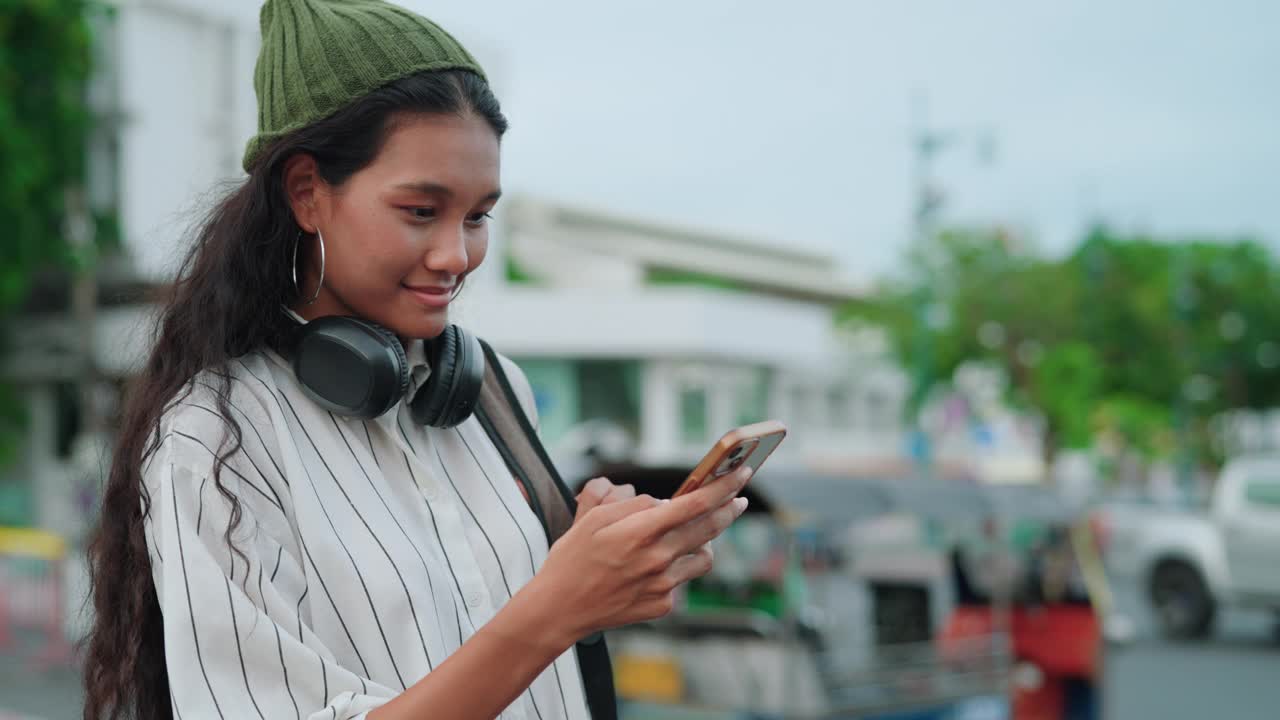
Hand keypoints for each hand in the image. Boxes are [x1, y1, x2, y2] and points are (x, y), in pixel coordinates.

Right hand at [533, 466, 751, 642]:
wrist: (560, 608)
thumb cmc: (572, 559)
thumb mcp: (592, 518)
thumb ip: (632, 505)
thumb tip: (663, 502)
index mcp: (640, 531)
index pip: (695, 503)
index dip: (723, 486)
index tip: (741, 474)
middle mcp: (657, 558)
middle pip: (710, 528)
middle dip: (729, 509)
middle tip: (738, 499)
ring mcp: (663, 585)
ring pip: (703, 557)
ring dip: (705, 542)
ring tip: (693, 535)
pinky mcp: (662, 605)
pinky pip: (683, 581)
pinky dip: (677, 569)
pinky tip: (657, 568)